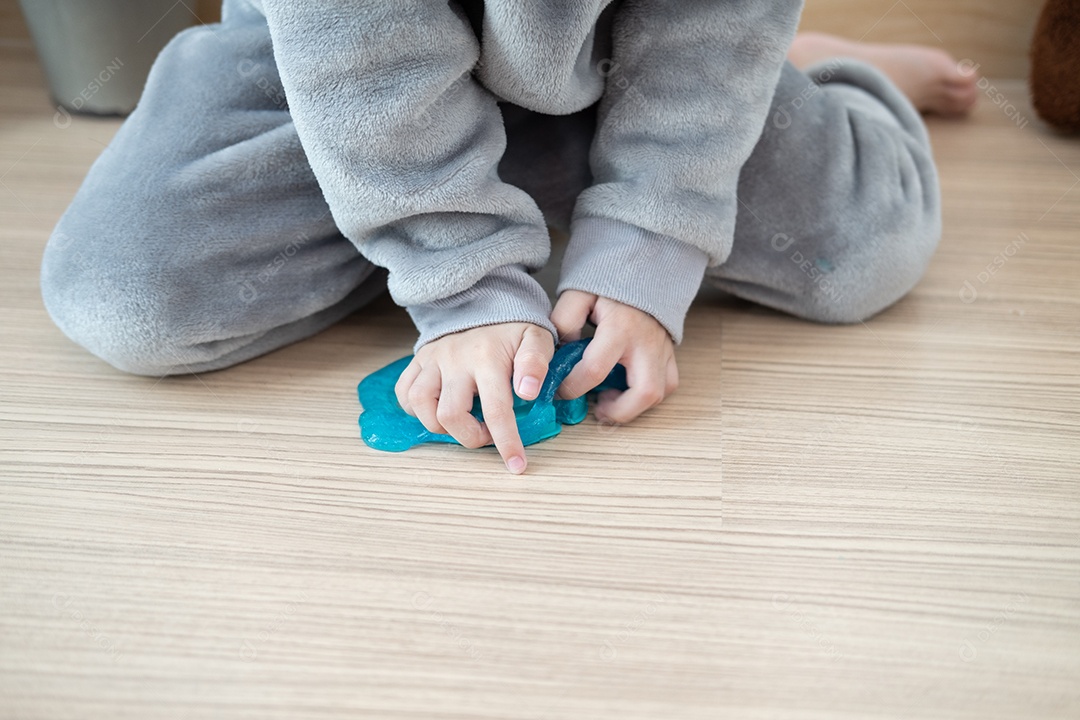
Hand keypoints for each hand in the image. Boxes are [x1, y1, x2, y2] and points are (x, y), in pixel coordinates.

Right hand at [394, 322, 553, 473]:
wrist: (485, 302)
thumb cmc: (514, 329)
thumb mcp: (537, 339)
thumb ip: (536, 364)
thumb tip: (527, 393)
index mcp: (487, 358)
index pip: (496, 410)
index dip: (506, 443)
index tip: (516, 465)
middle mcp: (454, 359)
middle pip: (448, 415)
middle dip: (469, 437)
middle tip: (487, 434)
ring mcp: (432, 359)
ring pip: (419, 405)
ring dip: (438, 425)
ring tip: (461, 422)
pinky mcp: (418, 359)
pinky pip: (404, 392)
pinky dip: (416, 409)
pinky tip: (437, 409)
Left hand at [551, 290, 677, 424]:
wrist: (644, 263)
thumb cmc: (608, 281)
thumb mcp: (578, 293)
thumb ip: (564, 321)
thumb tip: (560, 352)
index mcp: (619, 328)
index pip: (594, 371)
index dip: (572, 388)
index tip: (560, 390)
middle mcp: (646, 343)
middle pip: (644, 393)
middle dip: (618, 412)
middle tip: (596, 409)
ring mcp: (662, 349)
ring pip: (659, 393)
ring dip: (634, 406)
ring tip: (610, 400)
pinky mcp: (669, 351)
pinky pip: (669, 383)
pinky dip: (650, 394)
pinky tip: (628, 389)